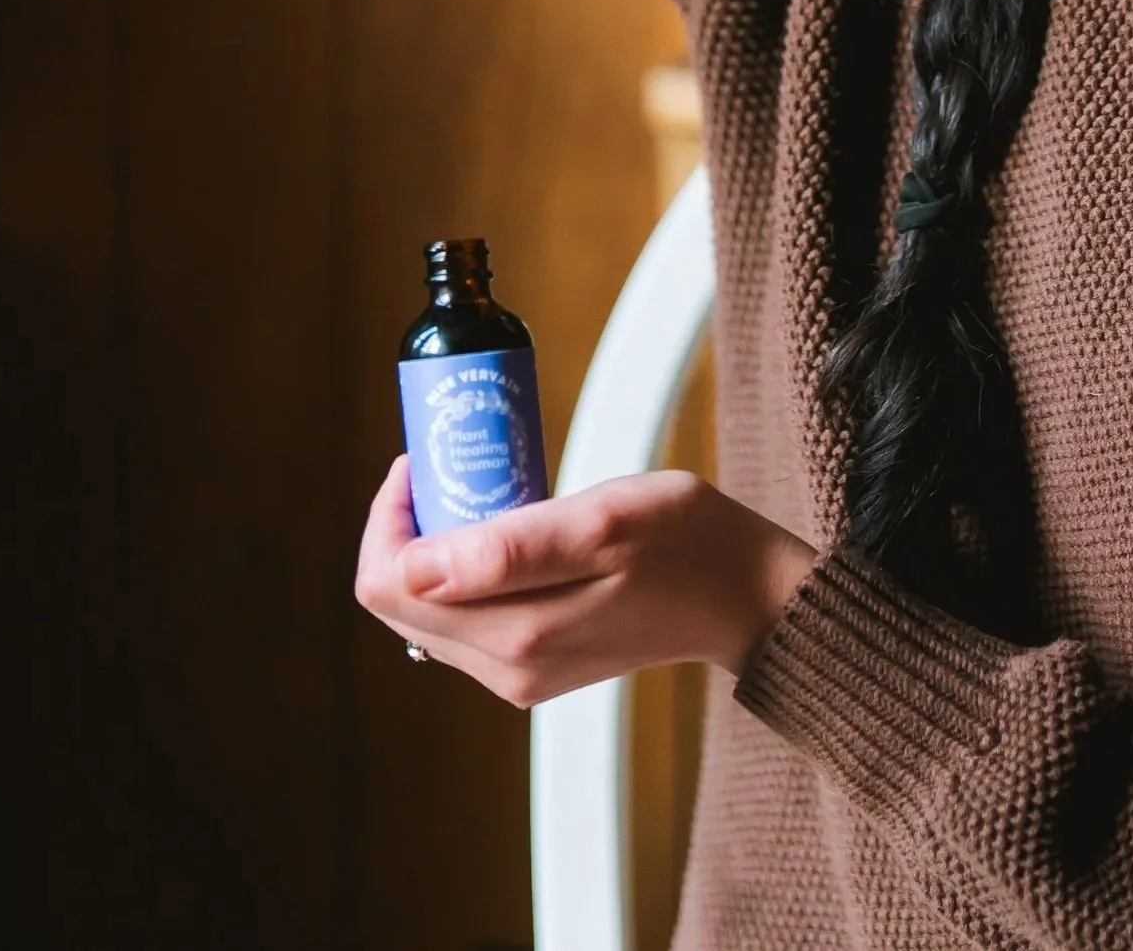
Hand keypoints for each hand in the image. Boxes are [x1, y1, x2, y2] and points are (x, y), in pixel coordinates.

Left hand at [353, 458, 816, 706]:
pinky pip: (466, 619)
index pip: (387, 585)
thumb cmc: (685, 541)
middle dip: (409, 527)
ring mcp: (520, 673)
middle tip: (454, 463)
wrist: (744, 595)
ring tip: (485, 489)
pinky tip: (508, 529)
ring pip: (428, 610)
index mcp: (515, 634)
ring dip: (437, 546)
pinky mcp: (536, 666)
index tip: (424, 459)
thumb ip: (508, 550)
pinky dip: (467, 569)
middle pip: (400, 600)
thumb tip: (414, 570)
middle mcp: (506, 668)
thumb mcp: (602, 523)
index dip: (388, 516)